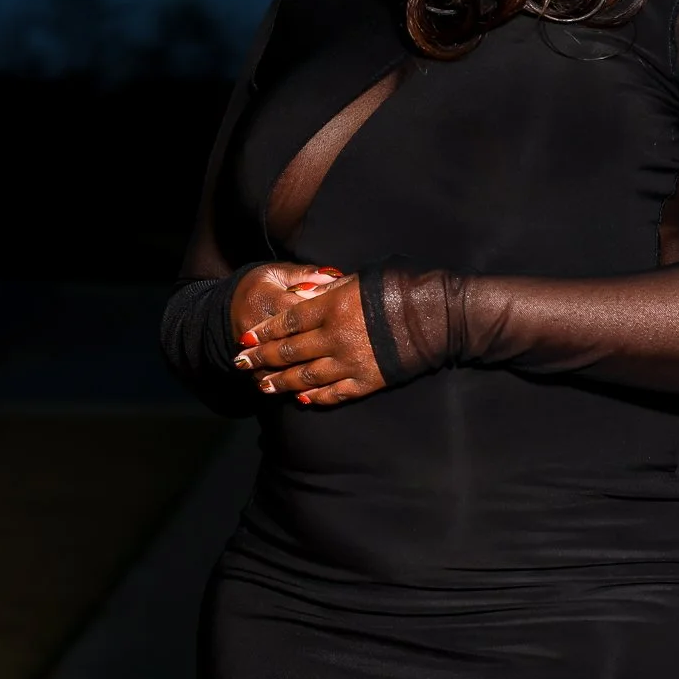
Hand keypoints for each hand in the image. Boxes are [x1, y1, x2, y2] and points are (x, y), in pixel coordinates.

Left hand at [231, 273, 385, 407]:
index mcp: (333, 307)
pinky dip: (316, 397)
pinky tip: (302, 399)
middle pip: (290, 351)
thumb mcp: (360, 279)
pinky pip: (335, 393)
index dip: (265, 331)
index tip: (246, 338)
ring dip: (282, 382)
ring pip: (307, 376)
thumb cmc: (399, 290)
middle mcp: (336, 337)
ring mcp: (351, 362)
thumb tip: (305, 295)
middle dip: (263, 358)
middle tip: (242, 364)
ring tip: (263, 386)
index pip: (288, 321)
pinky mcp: (367, 380)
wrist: (437, 317)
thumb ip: (330, 289)